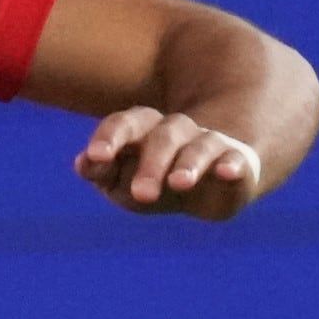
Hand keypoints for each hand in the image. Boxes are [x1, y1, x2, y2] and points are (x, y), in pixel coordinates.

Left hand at [75, 106, 263, 219]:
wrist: (207, 187)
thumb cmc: (153, 181)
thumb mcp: (121, 182)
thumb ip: (102, 172)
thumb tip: (82, 163)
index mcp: (143, 131)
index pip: (124, 124)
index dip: (109, 138)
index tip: (96, 157)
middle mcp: (176, 132)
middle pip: (163, 136)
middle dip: (151, 164)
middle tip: (142, 194)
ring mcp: (208, 144)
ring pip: (199, 146)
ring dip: (188, 164)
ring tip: (179, 183)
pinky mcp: (236, 163)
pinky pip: (235, 160)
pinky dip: (232, 166)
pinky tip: (228, 172)